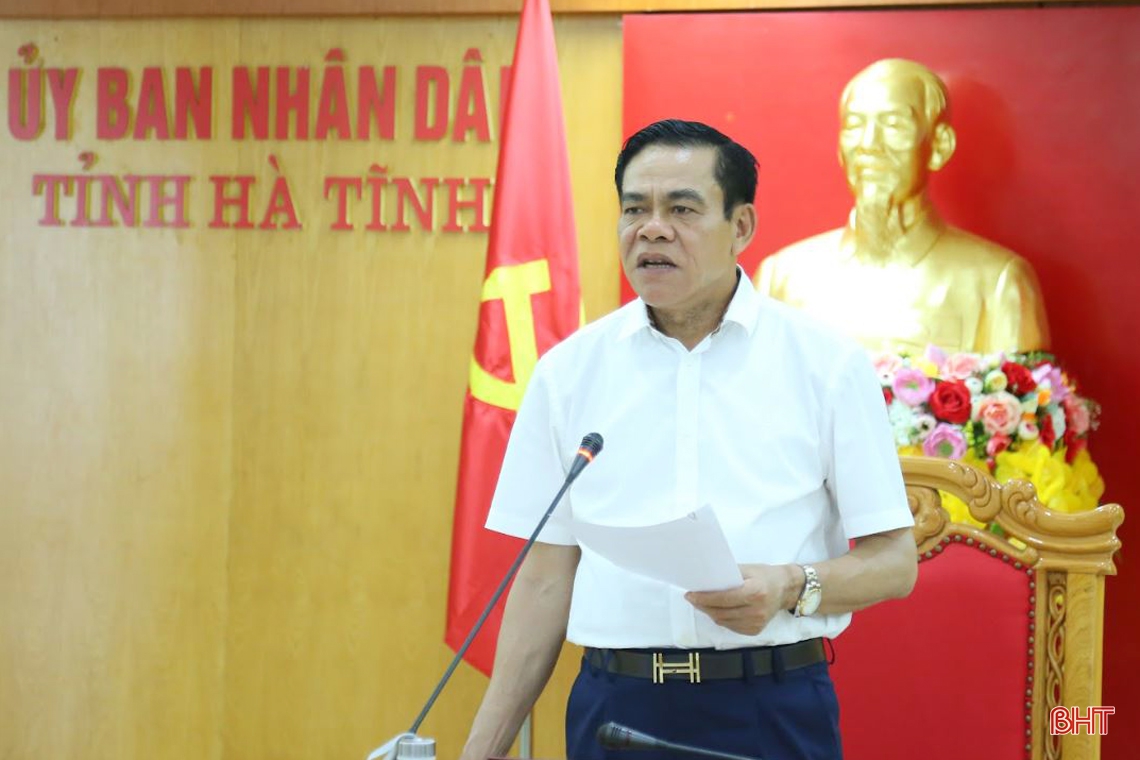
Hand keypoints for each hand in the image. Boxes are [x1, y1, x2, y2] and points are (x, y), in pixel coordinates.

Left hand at [685, 564, 801, 635]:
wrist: (786, 589)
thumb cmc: (765, 576)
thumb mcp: (748, 569)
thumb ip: (728, 575)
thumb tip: (705, 579)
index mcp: (755, 592)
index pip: (724, 598)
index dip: (704, 598)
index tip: (690, 594)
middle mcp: (756, 611)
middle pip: (721, 612)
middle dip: (702, 606)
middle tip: (691, 598)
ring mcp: (756, 623)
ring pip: (723, 622)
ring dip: (709, 613)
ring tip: (700, 603)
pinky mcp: (755, 631)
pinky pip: (731, 626)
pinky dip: (721, 619)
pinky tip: (715, 610)